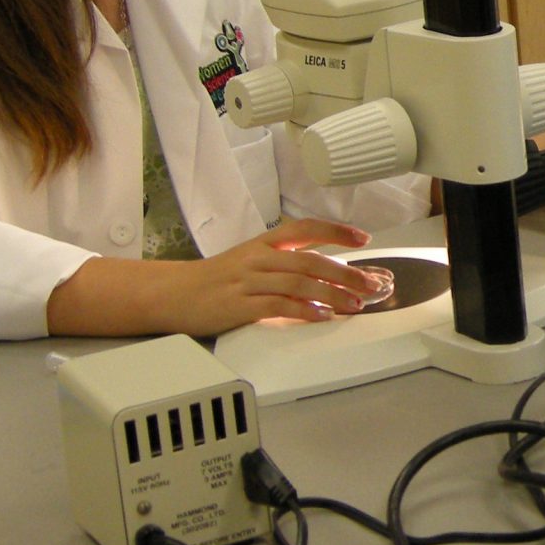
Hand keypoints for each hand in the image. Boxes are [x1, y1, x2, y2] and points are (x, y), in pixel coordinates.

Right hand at [176, 218, 384, 332]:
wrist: (173, 293)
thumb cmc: (215, 279)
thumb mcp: (250, 260)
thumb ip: (283, 262)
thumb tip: (324, 272)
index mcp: (263, 243)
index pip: (305, 229)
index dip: (336, 232)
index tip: (362, 238)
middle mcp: (259, 258)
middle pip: (310, 260)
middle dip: (347, 273)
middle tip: (371, 284)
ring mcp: (249, 281)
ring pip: (300, 283)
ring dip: (333, 295)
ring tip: (354, 304)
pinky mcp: (240, 305)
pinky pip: (279, 306)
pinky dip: (304, 310)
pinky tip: (322, 315)